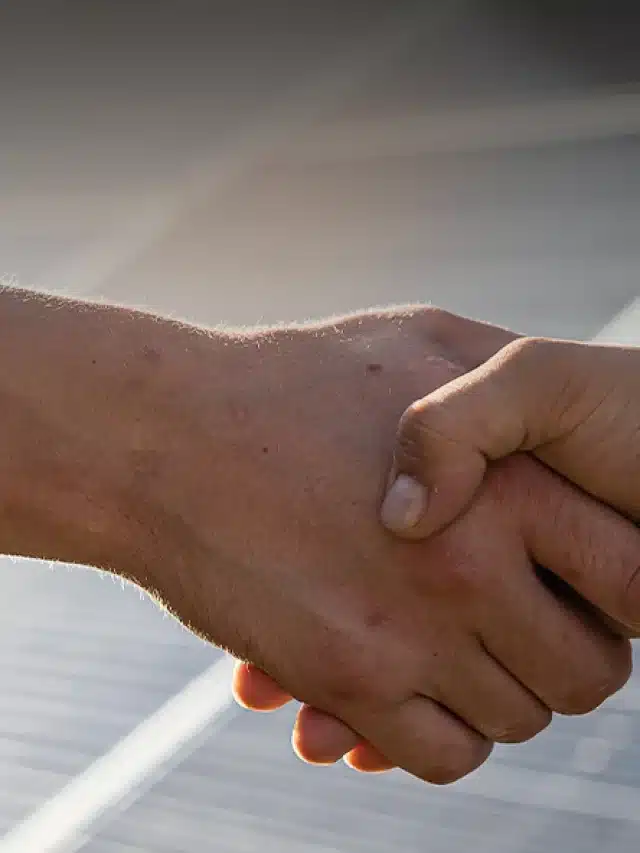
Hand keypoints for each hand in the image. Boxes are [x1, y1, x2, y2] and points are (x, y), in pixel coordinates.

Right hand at [222, 312, 637, 777]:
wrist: (164, 433)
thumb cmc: (289, 379)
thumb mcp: (420, 339)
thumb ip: (504, 386)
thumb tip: (564, 429)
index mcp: (506, 481)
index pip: (638, 581)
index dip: (632, 594)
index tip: (597, 587)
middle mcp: (469, 568)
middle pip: (591, 671)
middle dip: (572, 656)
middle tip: (533, 625)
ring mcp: (406, 635)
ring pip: (516, 720)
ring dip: (503, 694)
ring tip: (467, 648)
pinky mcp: (343, 681)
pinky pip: (443, 756)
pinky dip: (445, 736)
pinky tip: (419, 689)